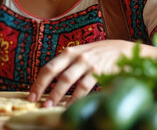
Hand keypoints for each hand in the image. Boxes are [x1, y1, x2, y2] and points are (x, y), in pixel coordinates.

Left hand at [28, 40, 156, 106]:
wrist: (124, 50)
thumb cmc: (100, 55)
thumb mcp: (82, 55)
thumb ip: (68, 65)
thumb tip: (52, 84)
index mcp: (69, 52)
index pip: (48, 67)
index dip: (38, 82)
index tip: (31, 95)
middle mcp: (76, 56)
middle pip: (53, 72)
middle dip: (42, 88)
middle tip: (36, 102)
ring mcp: (88, 63)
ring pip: (67, 80)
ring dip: (57, 95)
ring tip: (49, 106)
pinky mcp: (99, 71)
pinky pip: (84, 87)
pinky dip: (76, 98)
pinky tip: (71, 106)